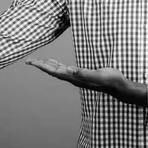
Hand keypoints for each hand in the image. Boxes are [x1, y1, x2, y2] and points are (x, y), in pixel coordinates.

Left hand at [25, 58, 146, 105]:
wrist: (119, 86)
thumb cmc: (110, 80)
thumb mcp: (98, 75)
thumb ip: (83, 73)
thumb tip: (68, 69)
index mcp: (74, 78)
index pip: (53, 71)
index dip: (42, 66)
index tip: (31, 62)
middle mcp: (73, 78)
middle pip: (52, 71)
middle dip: (41, 65)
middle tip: (28, 60)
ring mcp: (77, 77)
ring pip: (58, 70)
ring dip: (48, 65)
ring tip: (38, 60)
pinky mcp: (81, 74)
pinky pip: (65, 69)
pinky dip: (57, 65)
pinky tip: (55, 63)